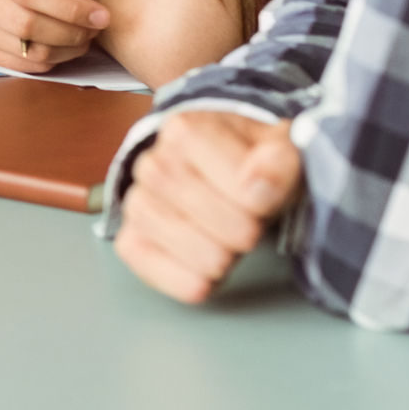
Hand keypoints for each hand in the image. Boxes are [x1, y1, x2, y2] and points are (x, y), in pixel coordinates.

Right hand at [0, 0, 109, 71]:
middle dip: (69, 31)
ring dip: (64, 49)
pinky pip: (18, 66)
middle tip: (94, 30)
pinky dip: (47, 60)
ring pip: (25, 50)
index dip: (68, 7)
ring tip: (82, 38)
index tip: (101, 15)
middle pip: (25, 24)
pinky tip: (60, 46)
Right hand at [114, 111, 302, 302]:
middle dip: (241, 231)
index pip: (236, 184)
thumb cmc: (250, 163)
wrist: (221, 171)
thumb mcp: (278, 150)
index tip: (267, 202)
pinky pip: (147, 264)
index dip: (262, 203)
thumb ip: (277, 164)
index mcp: (185, 130)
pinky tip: (205, 277)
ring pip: (178, 241)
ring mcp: (137, 201)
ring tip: (229, 245)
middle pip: (203, 211)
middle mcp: (151, 163)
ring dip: (217, 257)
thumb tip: (256, 188)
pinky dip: (182, 279)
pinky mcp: (130, 238)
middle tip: (251, 227)